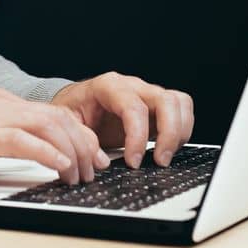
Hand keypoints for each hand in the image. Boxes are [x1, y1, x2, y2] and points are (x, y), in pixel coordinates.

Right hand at [0, 88, 109, 185]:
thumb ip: (6, 141)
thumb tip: (37, 157)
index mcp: (1, 104)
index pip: (52, 113)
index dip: (79, 135)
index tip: (94, 156)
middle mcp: (0, 104)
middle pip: (56, 118)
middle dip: (83, 144)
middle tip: (96, 169)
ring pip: (46, 126)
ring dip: (71, 152)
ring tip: (80, 175)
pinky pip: (22, 140)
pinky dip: (47, 152)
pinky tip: (60, 165)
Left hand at [50, 72, 195, 168]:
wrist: (76, 105)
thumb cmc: (72, 112)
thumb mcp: (65, 124)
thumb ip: (80, 138)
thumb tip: (101, 160)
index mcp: (107, 86)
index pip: (133, 107)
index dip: (137, 136)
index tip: (133, 162)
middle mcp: (132, 86)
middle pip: (165, 100)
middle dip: (168, 133)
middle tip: (159, 161)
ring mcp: (147, 94)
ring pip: (179, 102)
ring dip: (179, 132)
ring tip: (164, 156)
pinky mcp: (157, 106)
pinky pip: (182, 110)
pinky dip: (182, 130)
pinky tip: (167, 148)